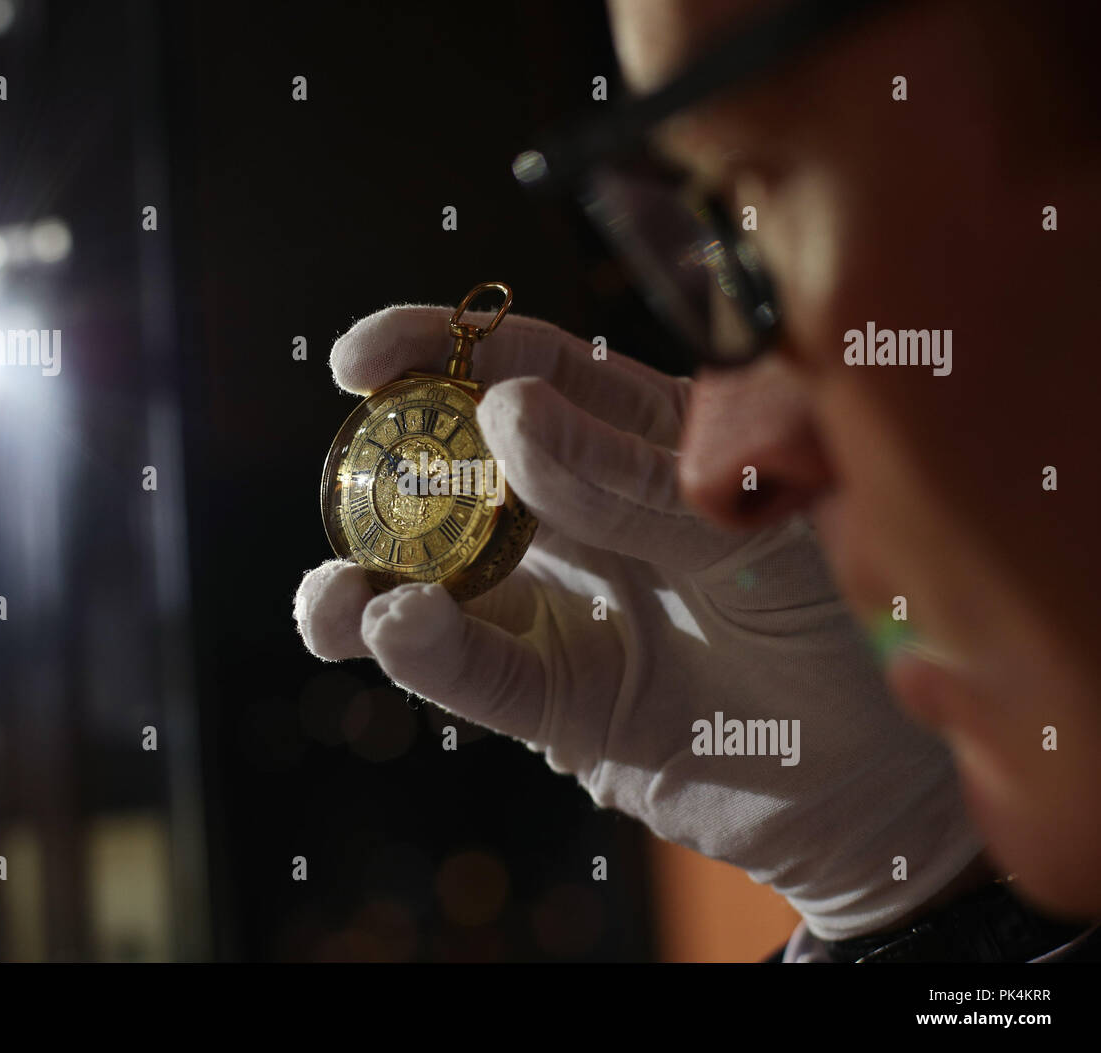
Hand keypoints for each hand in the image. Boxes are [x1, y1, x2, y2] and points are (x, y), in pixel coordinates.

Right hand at [295, 304, 982, 940]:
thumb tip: (503, 415)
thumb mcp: (746, 523)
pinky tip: (395, 628)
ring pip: (436, 578)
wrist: (877, 776)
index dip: (441, 351)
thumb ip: (628, 478)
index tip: (366, 356)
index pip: (527, 368)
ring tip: (335, 597)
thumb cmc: (840, 617)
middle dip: (380, 460)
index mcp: (637, 440)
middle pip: (455, 468)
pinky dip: (426, 652)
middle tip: (338, 461)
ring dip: (367, 576)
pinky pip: (475, 671)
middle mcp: (580, 515)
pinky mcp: (553, 701)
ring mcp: (560, 607)